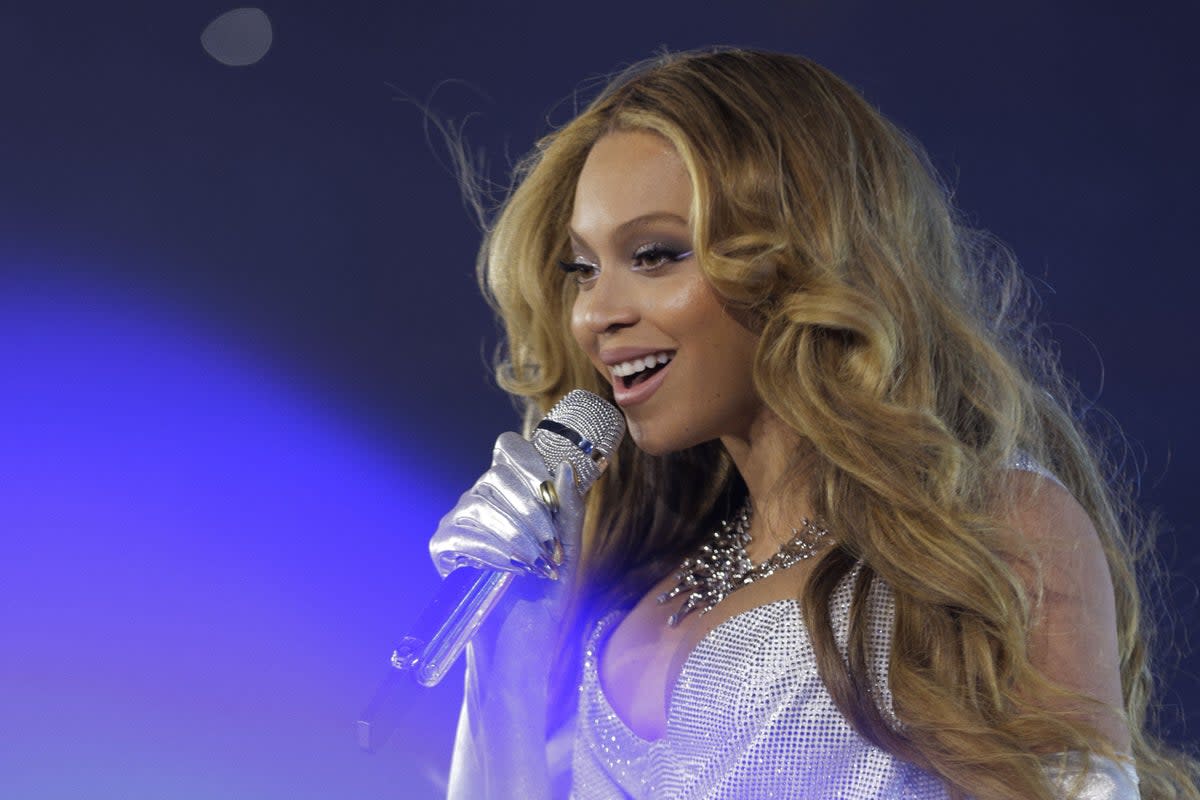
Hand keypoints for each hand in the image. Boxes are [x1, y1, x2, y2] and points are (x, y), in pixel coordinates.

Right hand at [430, 431, 585, 596]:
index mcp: (514, 494)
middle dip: (530, 509)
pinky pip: (459, 535)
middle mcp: (483, 501)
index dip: (528, 463)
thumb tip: (564, 468)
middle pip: (496, 476)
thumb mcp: (568, 552)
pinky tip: (510, 569)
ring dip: (514, 534)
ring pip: (478, 505)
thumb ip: (568, 511)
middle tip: (550, 545)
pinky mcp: (443, 550)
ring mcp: (459, 523)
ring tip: (535, 564)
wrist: (524, 645)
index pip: (509, 450)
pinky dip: (490, 550)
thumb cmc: (547, 598)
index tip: (549, 493)